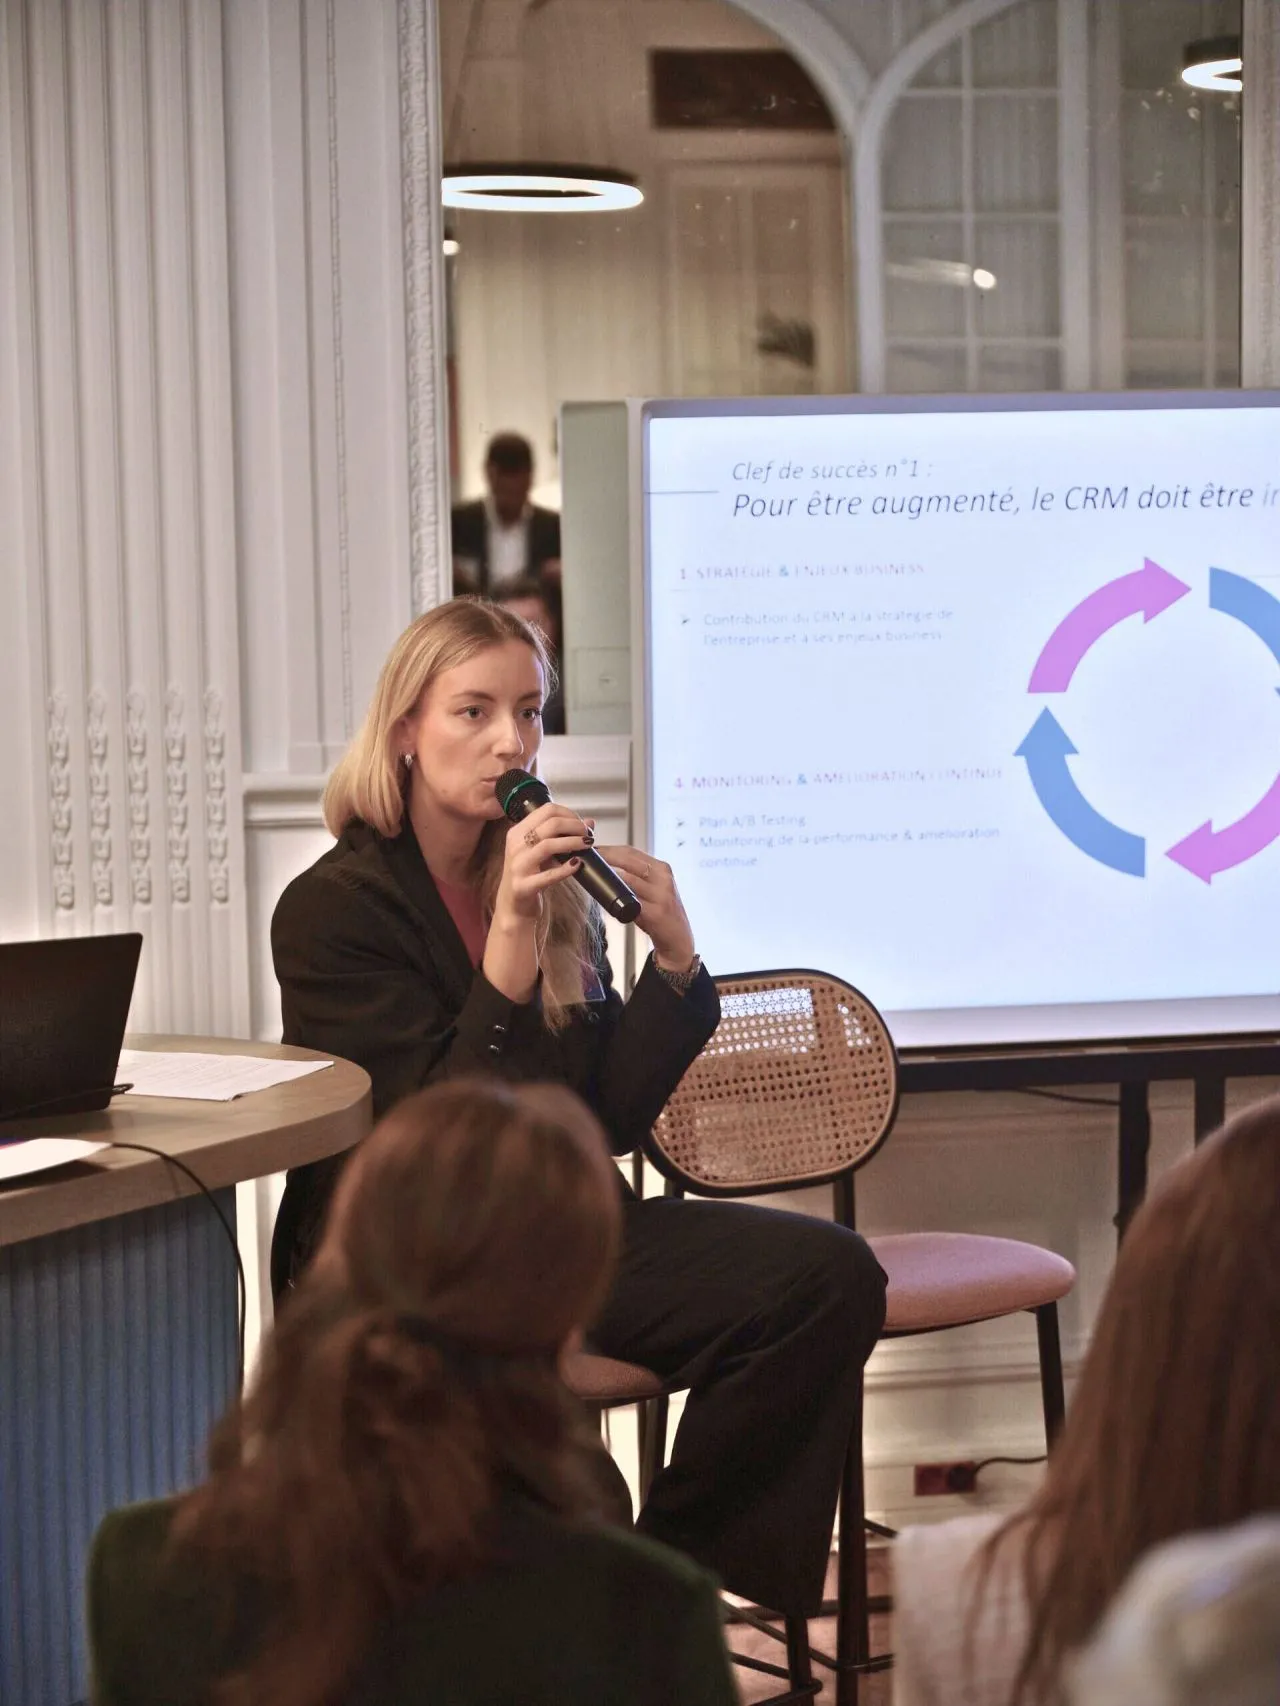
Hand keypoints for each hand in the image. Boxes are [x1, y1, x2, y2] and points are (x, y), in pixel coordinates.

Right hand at [484, 802, 594, 1003]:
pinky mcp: (523, 886)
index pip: (546, 810)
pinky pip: (547, 875)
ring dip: (572, 842)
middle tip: (588, 834)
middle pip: (550, 824)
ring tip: (588, 845)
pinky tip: (578, 865)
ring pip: (547, 845)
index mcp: (517, 832)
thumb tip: (590, 822)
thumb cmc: (530, 874)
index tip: (581, 823)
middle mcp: (515, 846)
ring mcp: (517, 866)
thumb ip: (561, 835)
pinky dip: (565, 869)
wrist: (513, 905)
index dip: (569, 813)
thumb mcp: (540, 851)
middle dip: (574, 826)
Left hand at [593, 847, 695, 970]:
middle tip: (586, 858)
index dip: (608, 849)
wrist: (678, 939)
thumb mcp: (651, 890)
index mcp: (661, 868)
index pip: (631, 851)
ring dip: (608, 875)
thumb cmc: (658, 913)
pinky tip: (606, 895)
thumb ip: (634, 877)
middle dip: (605, 857)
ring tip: (591, 874)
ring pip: (629, 878)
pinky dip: (617, 896)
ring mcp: (662, 895)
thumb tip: (604, 868)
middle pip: (628, 860)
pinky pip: (632, 901)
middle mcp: (663, 878)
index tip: (591, 850)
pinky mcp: (657, 913)